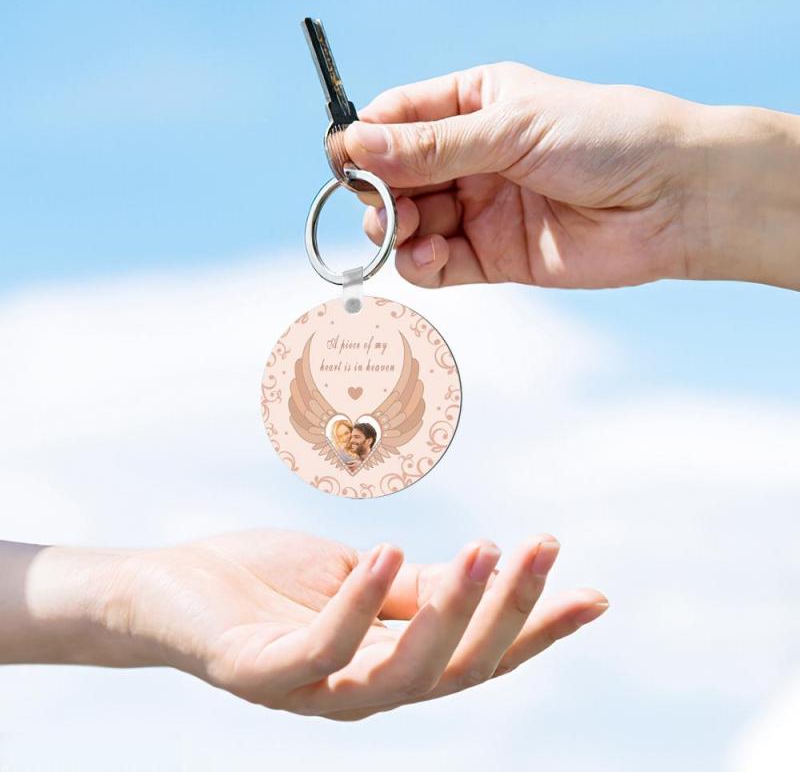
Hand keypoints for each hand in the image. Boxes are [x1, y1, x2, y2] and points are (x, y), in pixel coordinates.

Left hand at [3, 531, 607, 718]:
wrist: (167, 590)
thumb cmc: (267, 585)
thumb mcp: (359, 578)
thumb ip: (416, 589)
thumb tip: (487, 573)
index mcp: (389, 666)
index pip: (479, 659)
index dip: (537, 632)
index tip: (594, 595)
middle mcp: (361, 693)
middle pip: (456, 669)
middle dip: (507, 610)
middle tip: (542, 545)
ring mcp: (311, 692)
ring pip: (402, 672)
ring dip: (452, 610)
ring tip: (489, 545)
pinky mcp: (259, 676)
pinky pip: (322, 651)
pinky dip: (363, 605)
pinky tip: (391, 553)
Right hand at [344, 62, 799, 289]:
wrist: (674, 200)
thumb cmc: (607, 139)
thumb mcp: (512, 128)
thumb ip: (432, 146)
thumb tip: (355, 146)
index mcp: (475, 105)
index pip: (399, 118)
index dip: (366, 140)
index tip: (343, 160)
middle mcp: (472, 157)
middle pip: (396, 176)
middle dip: (380, 192)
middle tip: (383, 203)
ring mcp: (481, 208)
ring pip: (410, 224)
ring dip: (396, 230)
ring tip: (407, 230)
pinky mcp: (494, 257)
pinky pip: (439, 264)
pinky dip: (423, 265)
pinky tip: (431, 256)